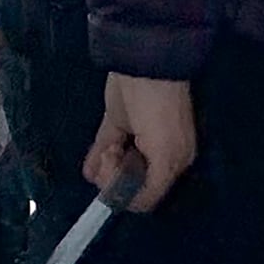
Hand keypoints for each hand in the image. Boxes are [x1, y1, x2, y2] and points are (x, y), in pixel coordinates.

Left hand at [90, 72, 198, 213]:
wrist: (144, 64)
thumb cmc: (159, 110)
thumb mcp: (164, 152)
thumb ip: (149, 185)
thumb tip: (123, 200)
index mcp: (172, 162)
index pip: (147, 196)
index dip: (129, 192)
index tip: (121, 172)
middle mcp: (153, 154)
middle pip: (128, 183)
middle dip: (116, 176)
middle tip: (114, 154)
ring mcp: (133, 139)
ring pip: (113, 167)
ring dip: (106, 164)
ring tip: (110, 145)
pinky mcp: (115, 124)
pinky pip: (103, 149)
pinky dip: (95, 159)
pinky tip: (91, 165)